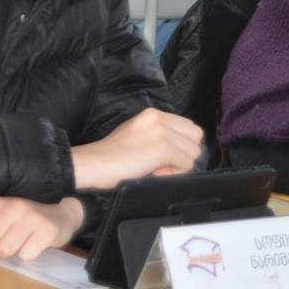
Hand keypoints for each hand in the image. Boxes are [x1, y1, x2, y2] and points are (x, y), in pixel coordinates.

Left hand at [0, 197, 83, 261]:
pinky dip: (26, 257)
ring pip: (5, 249)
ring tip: (16, 249)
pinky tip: (32, 249)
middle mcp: (13, 207)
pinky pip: (26, 254)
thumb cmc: (23, 223)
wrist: (61, 216)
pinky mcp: (47, 230)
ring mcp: (31, 217)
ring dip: (8, 256)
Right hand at [71, 108, 203, 189]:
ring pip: (193, 153)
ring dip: (178, 166)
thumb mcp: (138, 134)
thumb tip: (181, 150)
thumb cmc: (111, 156)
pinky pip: (185, 165)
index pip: (189, 126)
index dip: (182, 145)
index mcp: (153, 114)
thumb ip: (159, 135)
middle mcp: (159, 118)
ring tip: (155, 168)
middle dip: (185, 154)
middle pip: (195, 137)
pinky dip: (173, 174)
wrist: (93, 164)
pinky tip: (154, 173)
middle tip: (164, 164)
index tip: (166, 157)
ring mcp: (162, 132)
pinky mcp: (163, 148)